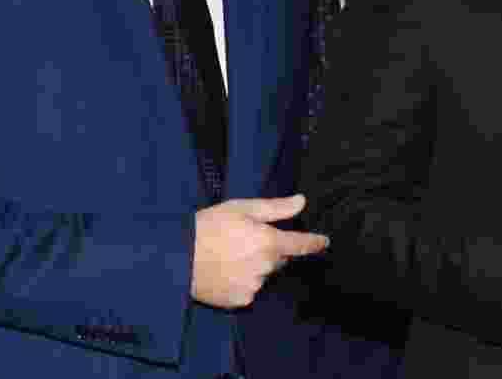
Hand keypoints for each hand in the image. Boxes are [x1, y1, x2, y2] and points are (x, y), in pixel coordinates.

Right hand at [192, 194, 328, 308]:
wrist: (177, 256)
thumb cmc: (209, 226)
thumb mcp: (241, 208)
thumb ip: (275, 208)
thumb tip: (301, 201)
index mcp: (268, 241)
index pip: (301, 244)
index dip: (314, 242)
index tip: (324, 242)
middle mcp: (265, 266)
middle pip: (279, 258)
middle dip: (271, 249)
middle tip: (246, 239)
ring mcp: (253, 286)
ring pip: (264, 274)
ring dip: (256, 265)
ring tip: (230, 255)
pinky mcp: (241, 300)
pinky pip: (250, 289)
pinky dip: (243, 280)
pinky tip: (226, 270)